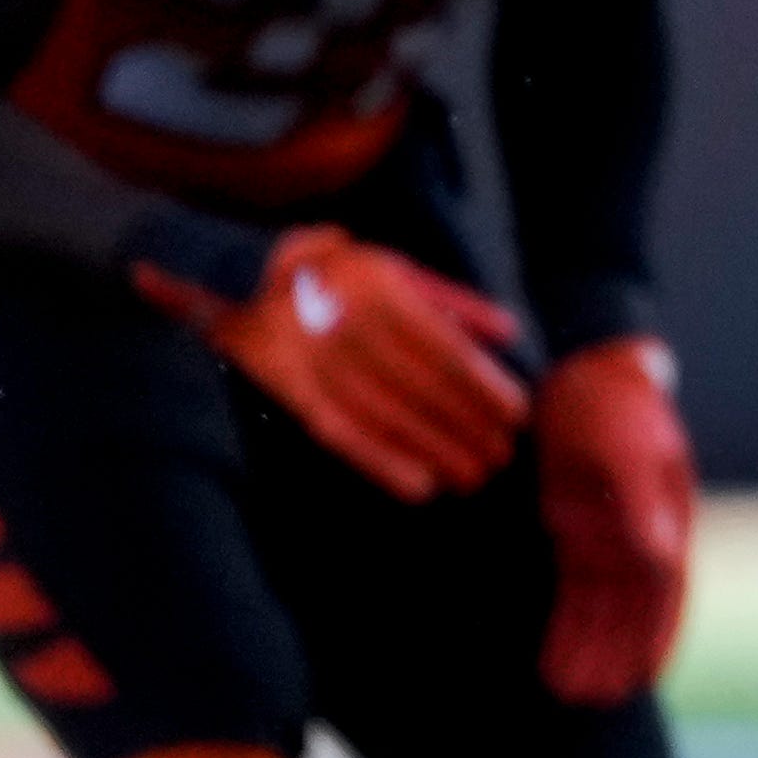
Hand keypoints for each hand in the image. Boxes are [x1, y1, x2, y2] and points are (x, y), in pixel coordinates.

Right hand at [136, 224, 536, 498]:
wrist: (239, 271)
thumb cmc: (340, 275)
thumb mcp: (396, 270)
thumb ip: (454, 302)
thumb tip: (511, 334)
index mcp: (378, 286)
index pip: (441, 346)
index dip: (482, 385)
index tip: (518, 413)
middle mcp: (343, 320)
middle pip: (417, 385)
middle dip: (464, 425)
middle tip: (502, 456)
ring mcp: (309, 355)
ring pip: (382, 414)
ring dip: (431, 450)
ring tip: (471, 478)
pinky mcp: (284, 386)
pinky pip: (338, 431)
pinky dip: (380, 462)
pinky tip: (419, 487)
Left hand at [531, 336, 694, 705]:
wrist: (586, 369)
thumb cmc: (618, 406)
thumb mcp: (631, 449)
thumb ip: (642, 503)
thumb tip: (660, 557)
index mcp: (669, 521)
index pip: (666, 593)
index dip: (657, 638)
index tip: (643, 681)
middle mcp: (645, 537)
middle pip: (630, 611)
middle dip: (614, 656)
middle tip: (590, 702)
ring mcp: (610, 536)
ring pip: (599, 608)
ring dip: (586, 648)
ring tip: (565, 692)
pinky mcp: (575, 530)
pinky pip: (573, 590)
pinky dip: (567, 624)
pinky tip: (554, 655)